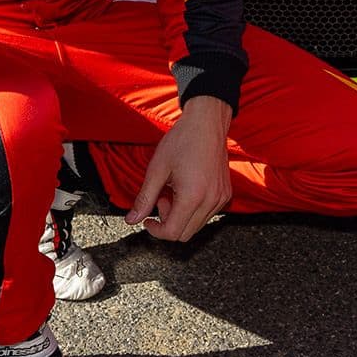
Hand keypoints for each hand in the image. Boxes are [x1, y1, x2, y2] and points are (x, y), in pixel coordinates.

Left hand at [126, 97, 232, 241]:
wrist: (207, 122)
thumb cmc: (182, 140)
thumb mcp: (157, 169)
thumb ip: (144, 198)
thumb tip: (131, 220)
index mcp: (193, 197)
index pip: (173, 233)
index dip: (156, 231)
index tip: (147, 219)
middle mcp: (211, 201)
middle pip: (185, 234)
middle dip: (168, 222)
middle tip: (161, 198)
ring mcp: (221, 198)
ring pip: (196, 225)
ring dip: (181, 216)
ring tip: (173, 190)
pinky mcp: (225, 194)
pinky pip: (207, 214)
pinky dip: (193, 209)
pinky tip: (186, 188)